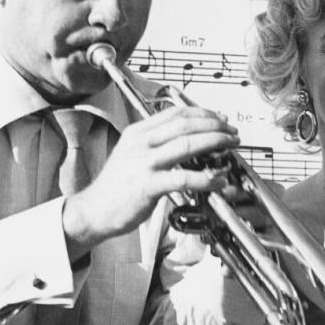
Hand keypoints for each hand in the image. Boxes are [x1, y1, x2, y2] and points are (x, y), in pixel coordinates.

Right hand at [62, 104, 239, 252]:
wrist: (92, 211)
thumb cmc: (116, 188)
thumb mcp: (133, 155)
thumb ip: (157, 145)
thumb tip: (188, 142)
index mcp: (138, 132)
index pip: (175, 113)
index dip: (203, 113)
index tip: (220, 119)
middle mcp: (141, 143)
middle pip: (185, 124)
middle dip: (214, 126)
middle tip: (232, 132)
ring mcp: (144, 163)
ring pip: (186, 144)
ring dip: (215, 143)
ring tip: (231, 146)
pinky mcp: (147, 185)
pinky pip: (183, 178)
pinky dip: (206, 178)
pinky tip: (218, 180)